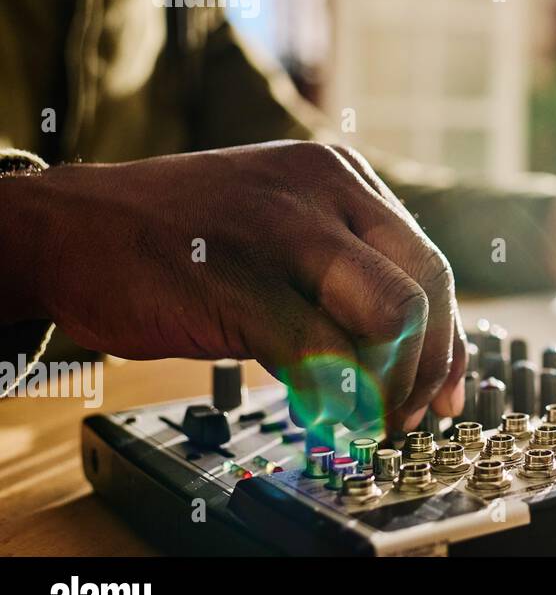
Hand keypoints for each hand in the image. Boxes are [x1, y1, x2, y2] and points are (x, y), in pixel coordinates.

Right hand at [26, 141, 464, 431]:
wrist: (67, 228)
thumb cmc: (178, 238)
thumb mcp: (280, 225)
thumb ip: (344, 270)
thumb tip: (409, 351)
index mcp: (341, 175)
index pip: (430, 263)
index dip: (448, 340)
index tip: (445, 391)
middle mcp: (324, 190)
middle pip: (426, 288)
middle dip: (426, 367)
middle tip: (405, 415)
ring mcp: (282, 231)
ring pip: (391, 317)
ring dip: (390, 387)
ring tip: (365, 419)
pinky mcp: (237, 282)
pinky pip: (321, 352)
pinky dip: (338, 399)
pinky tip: (323, 415)